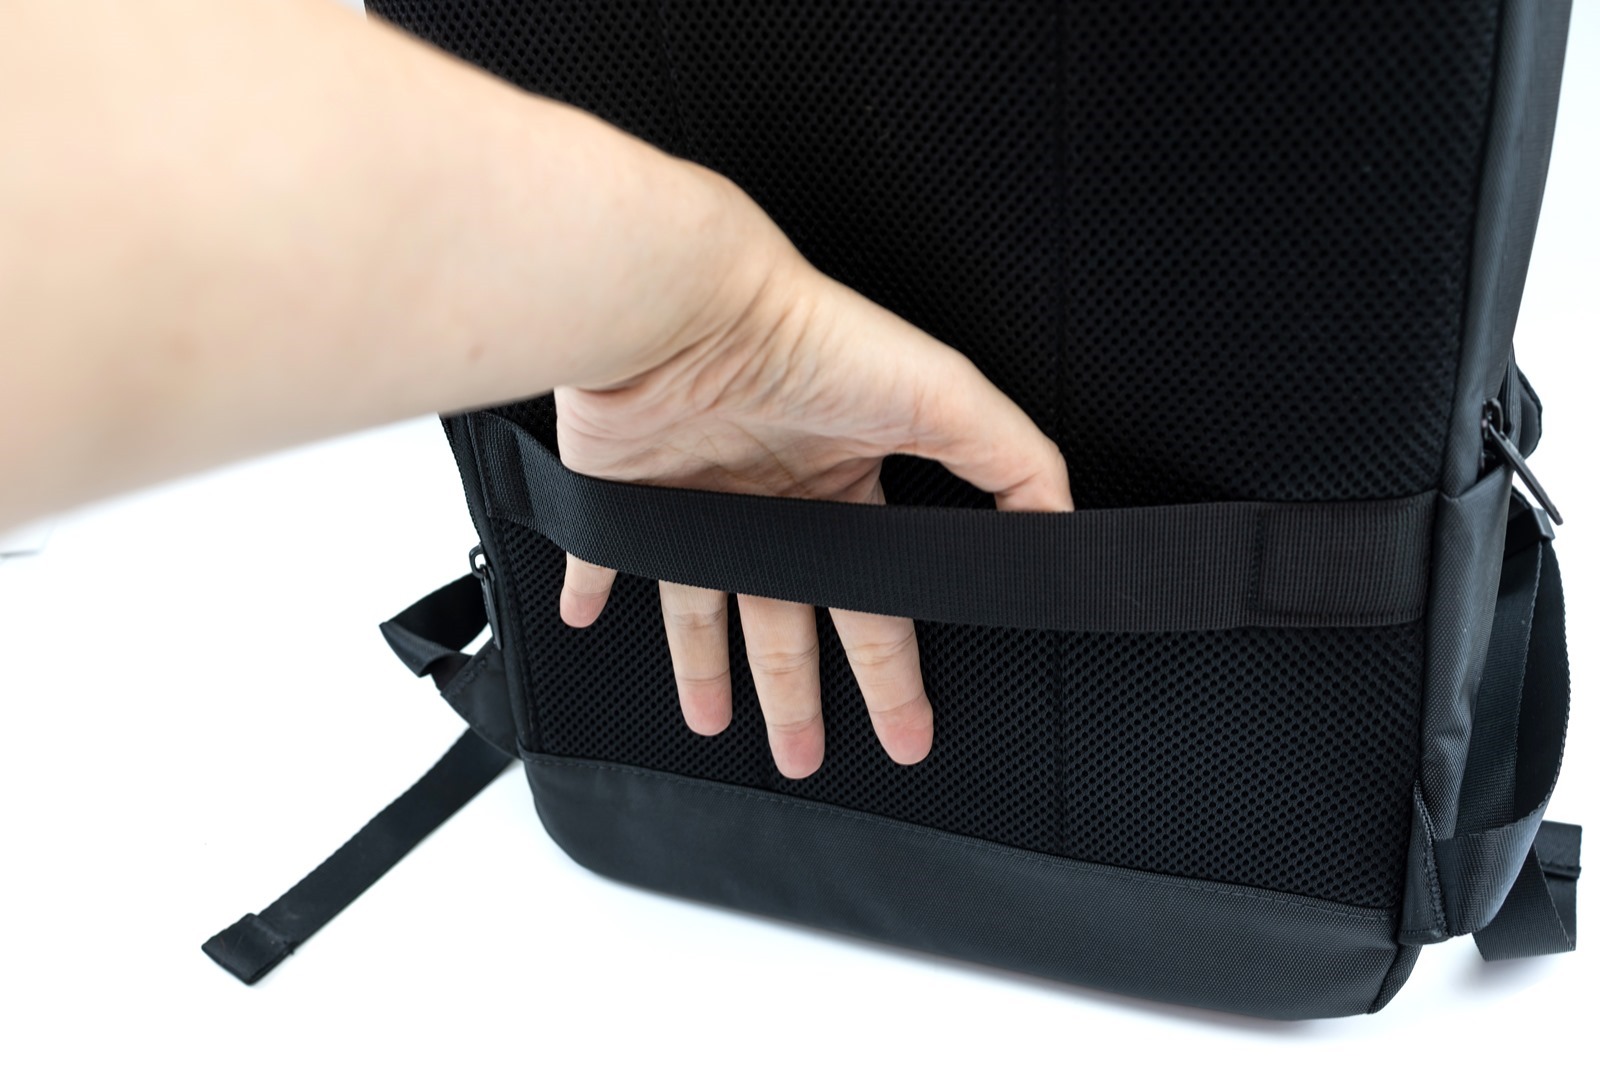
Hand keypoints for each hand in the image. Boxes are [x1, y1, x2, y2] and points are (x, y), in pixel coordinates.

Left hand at [555, 174, 1071, 777]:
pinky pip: (600, 556)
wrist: (691, 307)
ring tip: (714, 729)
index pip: (871, 604)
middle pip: (786, 626)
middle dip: (800, 698)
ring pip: (699, 612)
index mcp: (841, 491)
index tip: (907, 731)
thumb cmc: (812, 341)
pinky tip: (589, 619)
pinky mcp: (619, 494)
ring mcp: (690, 502)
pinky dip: (592, 589)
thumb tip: (1063, 524)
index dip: (889, 672)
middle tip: (808, 760)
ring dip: (705, 672)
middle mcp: (766, 506)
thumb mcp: (944, 400)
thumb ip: (1013, 462)